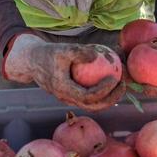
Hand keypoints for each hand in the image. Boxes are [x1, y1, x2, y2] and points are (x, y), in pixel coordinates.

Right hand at [4, 34, 124, 110]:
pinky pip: (89, 96)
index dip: (104, 91)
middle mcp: (66, 98)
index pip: (87, 97)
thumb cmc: (48, 53)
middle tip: (124, 85)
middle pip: (93, 106)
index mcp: (63, 90)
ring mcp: (69, 98)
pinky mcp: (71, 94)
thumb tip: (97, 56)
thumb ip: (79, 52)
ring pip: (92, 104)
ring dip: (109, 97)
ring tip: (121, 83)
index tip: (115, 78)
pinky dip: (102, 91)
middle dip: (111, 99)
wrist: (32, 61)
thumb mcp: (62, 49)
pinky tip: (112, 78)